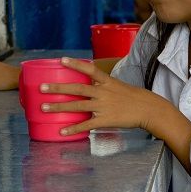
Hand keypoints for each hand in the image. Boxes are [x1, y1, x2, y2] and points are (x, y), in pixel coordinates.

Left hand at [39, 57, 163, 135]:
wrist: (149, 110)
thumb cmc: (134, 98)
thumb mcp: (119, 86)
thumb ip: (103, 85)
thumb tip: (90, 82)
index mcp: (107, 82)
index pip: (89, 70)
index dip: (75, 64)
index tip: (61, 59)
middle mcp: (104, 93)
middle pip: (77, 89)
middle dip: (58, 88)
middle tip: (42, 87)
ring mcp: (104, 107)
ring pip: (78, 106)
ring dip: (59, 107)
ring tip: (44, 108)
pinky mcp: (106, 120)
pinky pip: (87, 125)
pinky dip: (73, 129)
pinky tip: (62, 131)